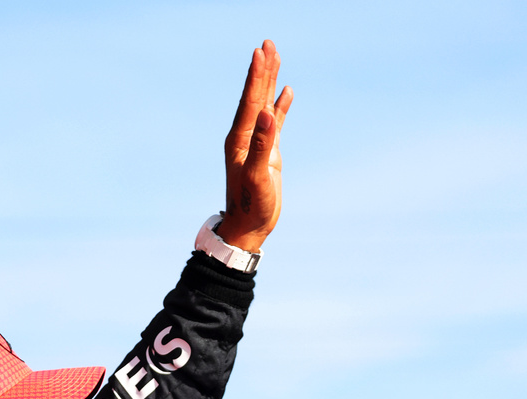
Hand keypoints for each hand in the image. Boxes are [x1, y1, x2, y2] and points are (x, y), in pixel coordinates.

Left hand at [216, 40, 292, 253]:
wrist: (248, 227)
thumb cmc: (251, 206)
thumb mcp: (257, 176)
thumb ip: (262, 145)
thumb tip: (268, 114)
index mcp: (240, 139)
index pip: (250, 100)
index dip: (256, 76)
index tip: (261, 52)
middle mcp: (246, 136)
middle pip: (255, 96)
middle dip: (262, 69)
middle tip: (267, 43)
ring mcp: (257, 142)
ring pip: (265, 104)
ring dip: (270, 81)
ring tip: (275, 56)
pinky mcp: (268, 152)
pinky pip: (276, 122)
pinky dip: (281, 106)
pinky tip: (286, 92)